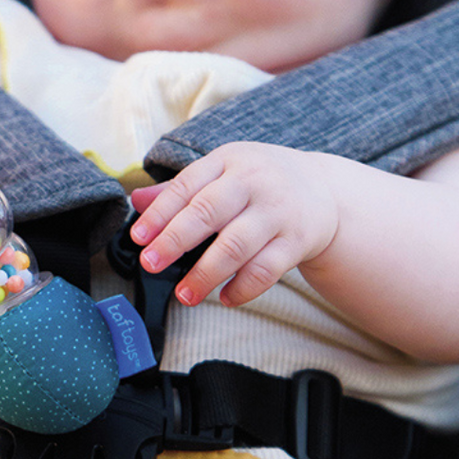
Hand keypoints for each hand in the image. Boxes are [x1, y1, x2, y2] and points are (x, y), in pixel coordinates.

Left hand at [129, 142, 338, 307]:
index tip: (138, 237)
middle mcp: (253, 182)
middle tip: (151, 263)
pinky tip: (225, 298)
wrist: (323, 189)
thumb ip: (180, 189)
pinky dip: (243, 289)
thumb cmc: (259, 180)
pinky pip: (267, 270)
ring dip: (206, 274)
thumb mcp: (222, 171)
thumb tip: (135, 200)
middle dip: (175, 240)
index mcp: (228, 160)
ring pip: (236, 245)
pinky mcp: (297, 241)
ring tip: (184, 294)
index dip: (159, 212)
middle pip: (209, 212)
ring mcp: (277, 212)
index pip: (187, 186)